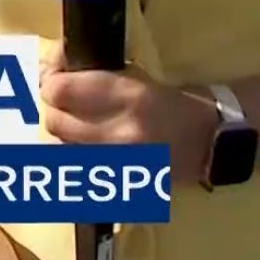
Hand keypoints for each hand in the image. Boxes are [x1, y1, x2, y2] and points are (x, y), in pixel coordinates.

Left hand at [35, 42, 217, 186]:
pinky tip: (90, 149)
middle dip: (55, 109)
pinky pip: (80, 173)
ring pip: (63, 150)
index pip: (61, 91)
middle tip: (64, 101)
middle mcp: (119, 134)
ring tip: (79, 125)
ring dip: (65, 135)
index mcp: (128, 97)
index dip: (51, 81)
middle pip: (56, 123)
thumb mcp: (138, 78)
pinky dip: (77, 159)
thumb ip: (97, 77)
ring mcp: (118, 166)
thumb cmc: (175, 102)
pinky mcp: (119, 188)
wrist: (209, 143)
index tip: (55, 76)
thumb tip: (55, 71)